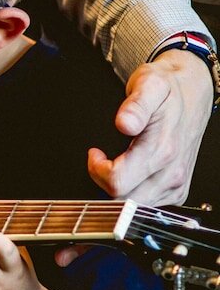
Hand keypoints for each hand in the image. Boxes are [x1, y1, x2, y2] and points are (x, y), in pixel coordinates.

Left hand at [89, 49, 211, 204]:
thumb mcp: (148, 84)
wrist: (194, 92)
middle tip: (101, 158)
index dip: (97, 171)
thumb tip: (124, 123)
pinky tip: (130, 170)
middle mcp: (172, 172)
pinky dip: (133, 191)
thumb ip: (135, 105)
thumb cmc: (167, 89)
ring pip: (135, 205)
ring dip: (118, 188)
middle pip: (124, 200)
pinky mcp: (178, 190)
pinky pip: (148, 204)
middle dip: (103, 181)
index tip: (95, 153)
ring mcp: (177, 184)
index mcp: (162, 149)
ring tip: (115, 161)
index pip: (118, 182)